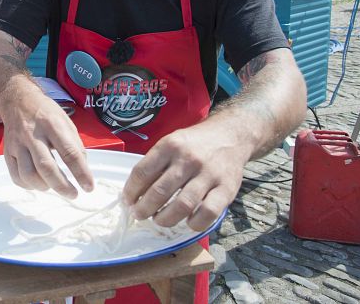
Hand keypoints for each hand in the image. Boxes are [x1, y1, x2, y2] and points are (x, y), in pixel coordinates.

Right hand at [1, 95, 93, 197]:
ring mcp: (17, 143)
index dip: (81, 172)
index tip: (88, 186)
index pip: (69, 152)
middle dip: (62, 186)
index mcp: (52, 124)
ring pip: (28, 174)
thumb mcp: (66, 122)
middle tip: (73, 194)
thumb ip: (75, 145)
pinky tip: (38, 182)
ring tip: (53, 186)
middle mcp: (33, 134)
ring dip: (44, 186)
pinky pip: (16, 176)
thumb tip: (82, 171)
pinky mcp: (8, 152)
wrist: (18, 101)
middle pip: (46, 167)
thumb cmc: (45, 113)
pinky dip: (29, 185)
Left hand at [122, 121, 249, 230]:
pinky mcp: (227, 189)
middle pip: (159, 191)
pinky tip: (187, 222)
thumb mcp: (172, 142)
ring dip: (165, 218)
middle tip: (139, 214)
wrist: (231, 136)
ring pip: (182, 205)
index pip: (142, 172)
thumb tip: (135, 191)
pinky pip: (208, 213)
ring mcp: (209, 175)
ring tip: (158, 220)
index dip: (131, 191)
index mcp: (170, 146)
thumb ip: (155, 163)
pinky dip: (194, 223)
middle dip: (144, 208)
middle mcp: (188, 159)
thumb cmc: (195, 143)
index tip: (127, 201)